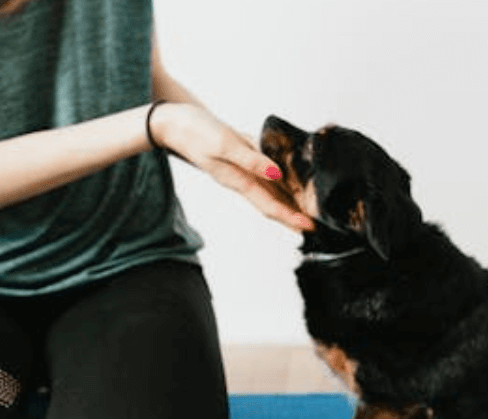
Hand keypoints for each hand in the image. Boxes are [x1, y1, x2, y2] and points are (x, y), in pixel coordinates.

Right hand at [150, 103, 314, 232]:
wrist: (172, 122)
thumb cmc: (194, 132)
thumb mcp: (225, 144)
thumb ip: (251, 160)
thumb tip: (276, 173)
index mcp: (237, 179)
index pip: (269, 205)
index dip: (289, 217)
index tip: (308, 227)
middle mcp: (241, 178)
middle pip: (272, 203)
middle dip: (292, 216)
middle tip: (315, 225)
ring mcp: (240, 169)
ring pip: (269, 190)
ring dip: (287, 201)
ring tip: (307, 209)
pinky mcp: (240, 157)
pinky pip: (264, 173)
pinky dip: (279, 180)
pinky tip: (289, 179)